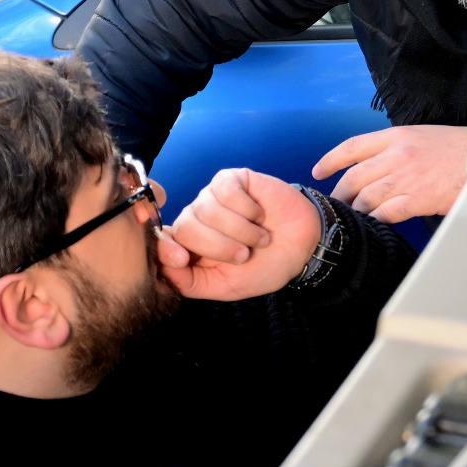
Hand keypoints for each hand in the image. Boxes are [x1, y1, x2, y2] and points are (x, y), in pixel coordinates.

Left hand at [157, 169, 321, 300]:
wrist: (302, 245)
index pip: (163, 243)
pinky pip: (225, 190)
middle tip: (245, 255)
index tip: (182, 260)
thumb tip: (163, 272)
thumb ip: (192, 283)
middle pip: (186, 227)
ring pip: (207, 209)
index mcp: (190, 246)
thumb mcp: (227, 286)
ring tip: (260, 238)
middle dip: (218, 246)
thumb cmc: (264, 266)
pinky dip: (247, 208)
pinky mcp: (229, 179)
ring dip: (240, 230)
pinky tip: (259, 215)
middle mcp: (196, 219)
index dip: (166, 250)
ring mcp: (211, 196)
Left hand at [312, 124, 466, 221]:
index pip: (351, 147)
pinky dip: (376, 220)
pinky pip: (385, 214)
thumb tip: (376, 167)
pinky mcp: (417, 199)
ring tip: (354, 217)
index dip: (330, 160)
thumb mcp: (422, 136)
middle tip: (337, 203)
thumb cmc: (458, 148)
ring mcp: (405, 178)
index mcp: (395, 136)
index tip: (318, 171)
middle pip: (354, 177)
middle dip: (340, 192)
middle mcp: (395, 155)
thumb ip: (396, 148)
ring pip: (365, 198)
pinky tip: (375, 224)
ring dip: (356, 210)